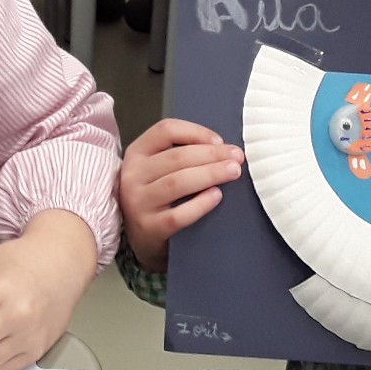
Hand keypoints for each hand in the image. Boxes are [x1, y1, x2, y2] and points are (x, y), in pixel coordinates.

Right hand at [120, 119, 242, 272]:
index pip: (165, 130)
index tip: (219, 141)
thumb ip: (180, 155)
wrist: (142, 238)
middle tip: (237, 157)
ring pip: (177, 182)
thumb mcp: (157, 169)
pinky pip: (178, 214)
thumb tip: (223, 149)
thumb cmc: (157, 197)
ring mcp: (138, 202)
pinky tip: (216, 196)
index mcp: (137, 153)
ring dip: (210, 174)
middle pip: (176, 157)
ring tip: (233, 172)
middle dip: (211, 154)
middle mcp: (133, 175)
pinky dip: (200, 204)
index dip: (195, 132)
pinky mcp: (149, 228)